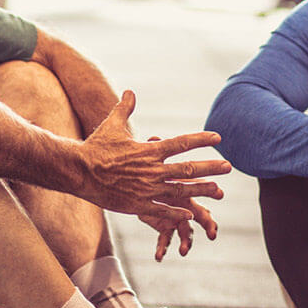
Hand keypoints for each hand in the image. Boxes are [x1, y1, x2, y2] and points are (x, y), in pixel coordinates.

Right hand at [77, 91, 229, 253]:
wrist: (79, 171)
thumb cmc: (96, 146)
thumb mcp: (112, 124)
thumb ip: (125, 108)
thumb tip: (129, 91)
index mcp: (149, 150)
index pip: (182, 143)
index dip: (201, 139)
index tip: (218, 138)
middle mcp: (152, 170)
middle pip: (188, 168)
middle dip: (210, 167)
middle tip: (229, 166)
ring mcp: (146, 189)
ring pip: (180, 191)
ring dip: (201, 191)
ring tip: (218, 191)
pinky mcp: (137, 205)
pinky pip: (162, 211)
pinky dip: (177, 214)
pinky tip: (191, 215)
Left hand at [137, 136, 220, 260]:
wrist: (136, 180)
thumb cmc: (147, 165)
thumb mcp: (150, 157)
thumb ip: (153, 149)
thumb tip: (152, 137)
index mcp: (184, 185)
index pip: (200, 187)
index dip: (210, 190)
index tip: (220, 193)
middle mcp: (184, 201)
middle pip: (200, 213)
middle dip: (207, 223)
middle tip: (213, 233)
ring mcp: (175, 214)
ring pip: (186, 230)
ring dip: (186, 241)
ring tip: (184, 251)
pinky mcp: (162, 223)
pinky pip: (164, 237)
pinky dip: (162, 247)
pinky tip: (158, 257)